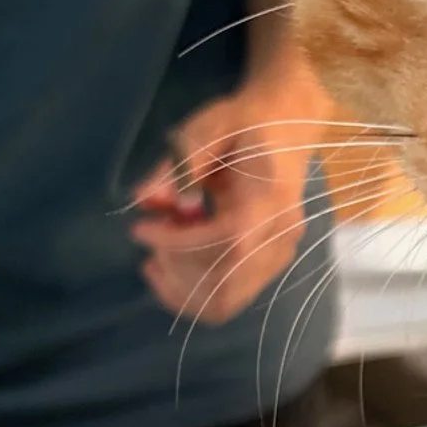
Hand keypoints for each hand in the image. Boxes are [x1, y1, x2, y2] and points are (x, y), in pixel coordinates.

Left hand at [131, 65, 330, 328]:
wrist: (284, 128)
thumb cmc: (244, 124)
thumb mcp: (207, 130)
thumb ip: (178, 166)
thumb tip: (145, 199)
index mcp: (270, 199)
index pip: (228, 242)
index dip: (179, 244)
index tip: (142, 228)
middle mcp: (281, 236)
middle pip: (226, 282)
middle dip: (175, 268)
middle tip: (151, 236)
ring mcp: (278, 255)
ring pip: (225, 302)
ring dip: (179, 288)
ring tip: (155, 257)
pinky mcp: (268, 266)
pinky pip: (228, 301)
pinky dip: (192, 295)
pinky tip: (170, 270)